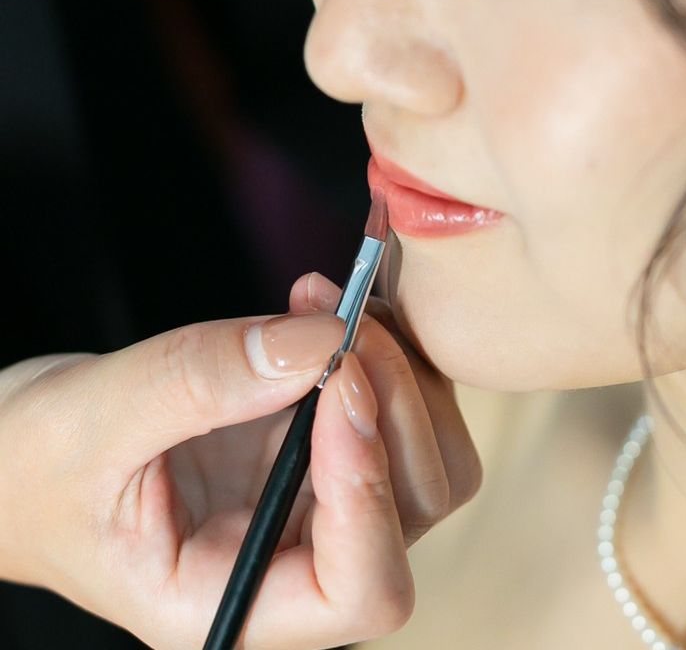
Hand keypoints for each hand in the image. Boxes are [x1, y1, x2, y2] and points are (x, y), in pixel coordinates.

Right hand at [0, 272, 480, 649]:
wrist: (22, 449)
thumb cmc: (32, 464)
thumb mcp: (94, 420)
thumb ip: (202, 382)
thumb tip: (321, 341)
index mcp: (232, 601)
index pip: (358, 591)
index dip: (370, 492)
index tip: (339, 384)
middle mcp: (293, 563)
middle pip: (416, 508)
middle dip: (395, 403)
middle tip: (342, 319)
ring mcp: (316, 503)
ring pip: (427, 455)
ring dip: (399, 367)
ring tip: (330, 302)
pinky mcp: (320, 447)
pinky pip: (398, 403)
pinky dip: (384, 344)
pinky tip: (321, 304)